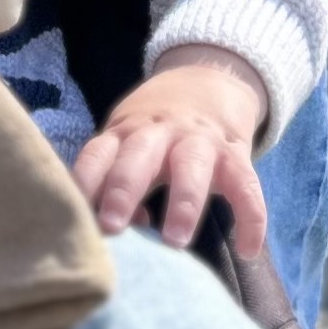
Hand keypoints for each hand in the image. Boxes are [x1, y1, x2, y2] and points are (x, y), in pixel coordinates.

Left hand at [71, 44, 269, 255]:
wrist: (210, 79)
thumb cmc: (156, 129)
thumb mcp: (130, 141)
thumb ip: (118, 180)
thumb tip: (123, 225)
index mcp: (127, 131)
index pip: (98, 153)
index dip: (85, 181)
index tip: (76, 216)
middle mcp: (160, 132)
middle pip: (138, 156)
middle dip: (123, 190)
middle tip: (110, 227)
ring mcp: (200, 141)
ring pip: (191, 167)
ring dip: (182, 202)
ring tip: (174, 241)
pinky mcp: (236, 156)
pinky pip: (247, 186)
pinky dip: (251, 218)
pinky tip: (247, 250)